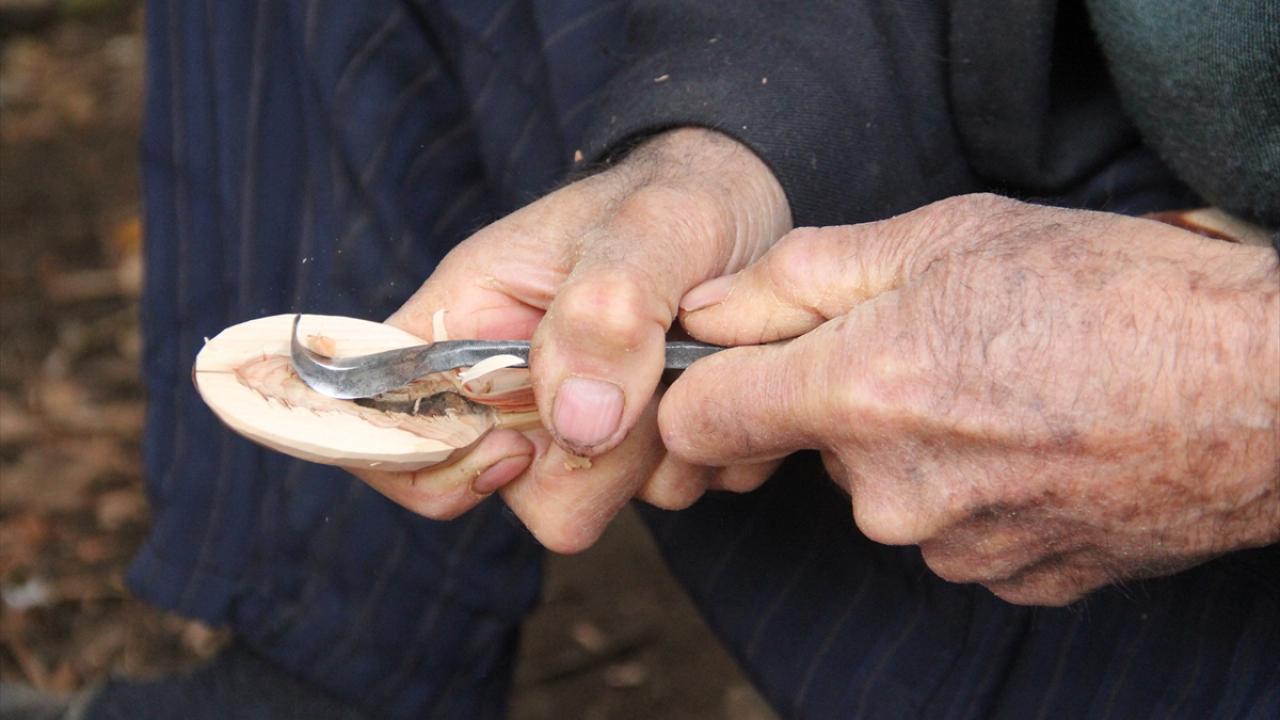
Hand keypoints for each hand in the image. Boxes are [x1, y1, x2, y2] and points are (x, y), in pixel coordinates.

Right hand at [354, 128, 789, 550]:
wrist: (749, 211)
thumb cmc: (677, 200)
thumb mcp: (650, 227)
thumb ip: (605, 311)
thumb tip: (578, 424)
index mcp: (463, 325)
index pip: (377, 424)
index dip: (428, 463)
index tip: (517, 445)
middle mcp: (505, 391)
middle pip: (510, 489)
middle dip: (592, 453)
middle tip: (652, 369)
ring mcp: (572, 431)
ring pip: (593, 504)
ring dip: (660, 450)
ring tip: (693, 363)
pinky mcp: (635, 453)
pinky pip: (666, 496)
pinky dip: (704, 454)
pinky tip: (716, 388)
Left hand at [662, 194, 1279, 603]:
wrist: (1263, 387)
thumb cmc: (1113, 291)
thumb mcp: (946, 236)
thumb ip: (800, 276)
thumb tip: (710, 309)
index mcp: (857, 394)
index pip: (704, 418)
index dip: (710, 383)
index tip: (739, 363)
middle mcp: (889, 494)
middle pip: (808, 448)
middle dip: (844, 397)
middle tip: (937, 343)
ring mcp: (952, 549)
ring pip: (885, 489)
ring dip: (914, 444)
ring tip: (1007, 388)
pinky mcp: (1009, 581)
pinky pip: (951, 530)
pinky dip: (974, 489)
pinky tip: (1039, 443)